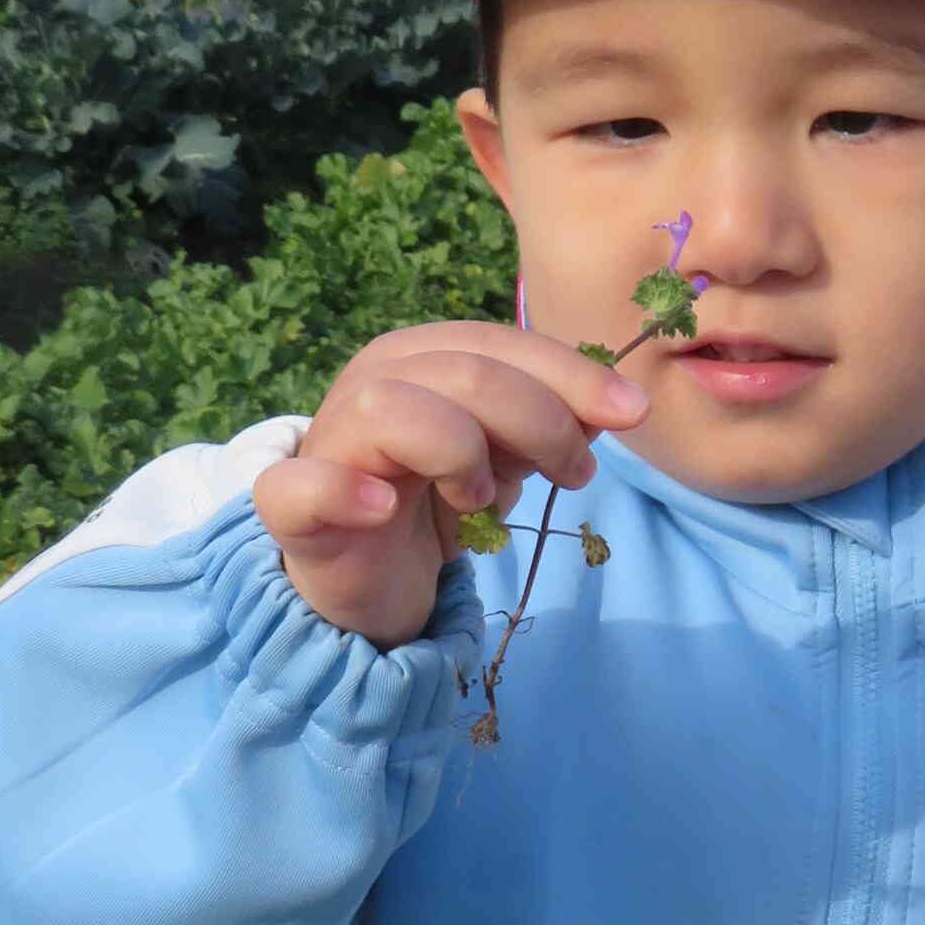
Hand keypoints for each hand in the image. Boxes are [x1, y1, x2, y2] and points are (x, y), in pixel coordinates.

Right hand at [252, 323, 647, 647]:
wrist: (373, 581)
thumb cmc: (439, 505)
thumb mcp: (507, 458)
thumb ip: (547, 423)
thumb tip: (615, 404)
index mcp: (422, 359)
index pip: (499, 343)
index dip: (571, 373)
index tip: (632, 412)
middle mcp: (371, 383)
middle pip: (463, 372)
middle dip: (540, 419)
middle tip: (576, 473)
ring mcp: (328, 442)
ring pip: (390, 408)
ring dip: (458, 451)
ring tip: (478, 500)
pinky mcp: (292, 506)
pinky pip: (300, 487)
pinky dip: (342, 492)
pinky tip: (383, 507)